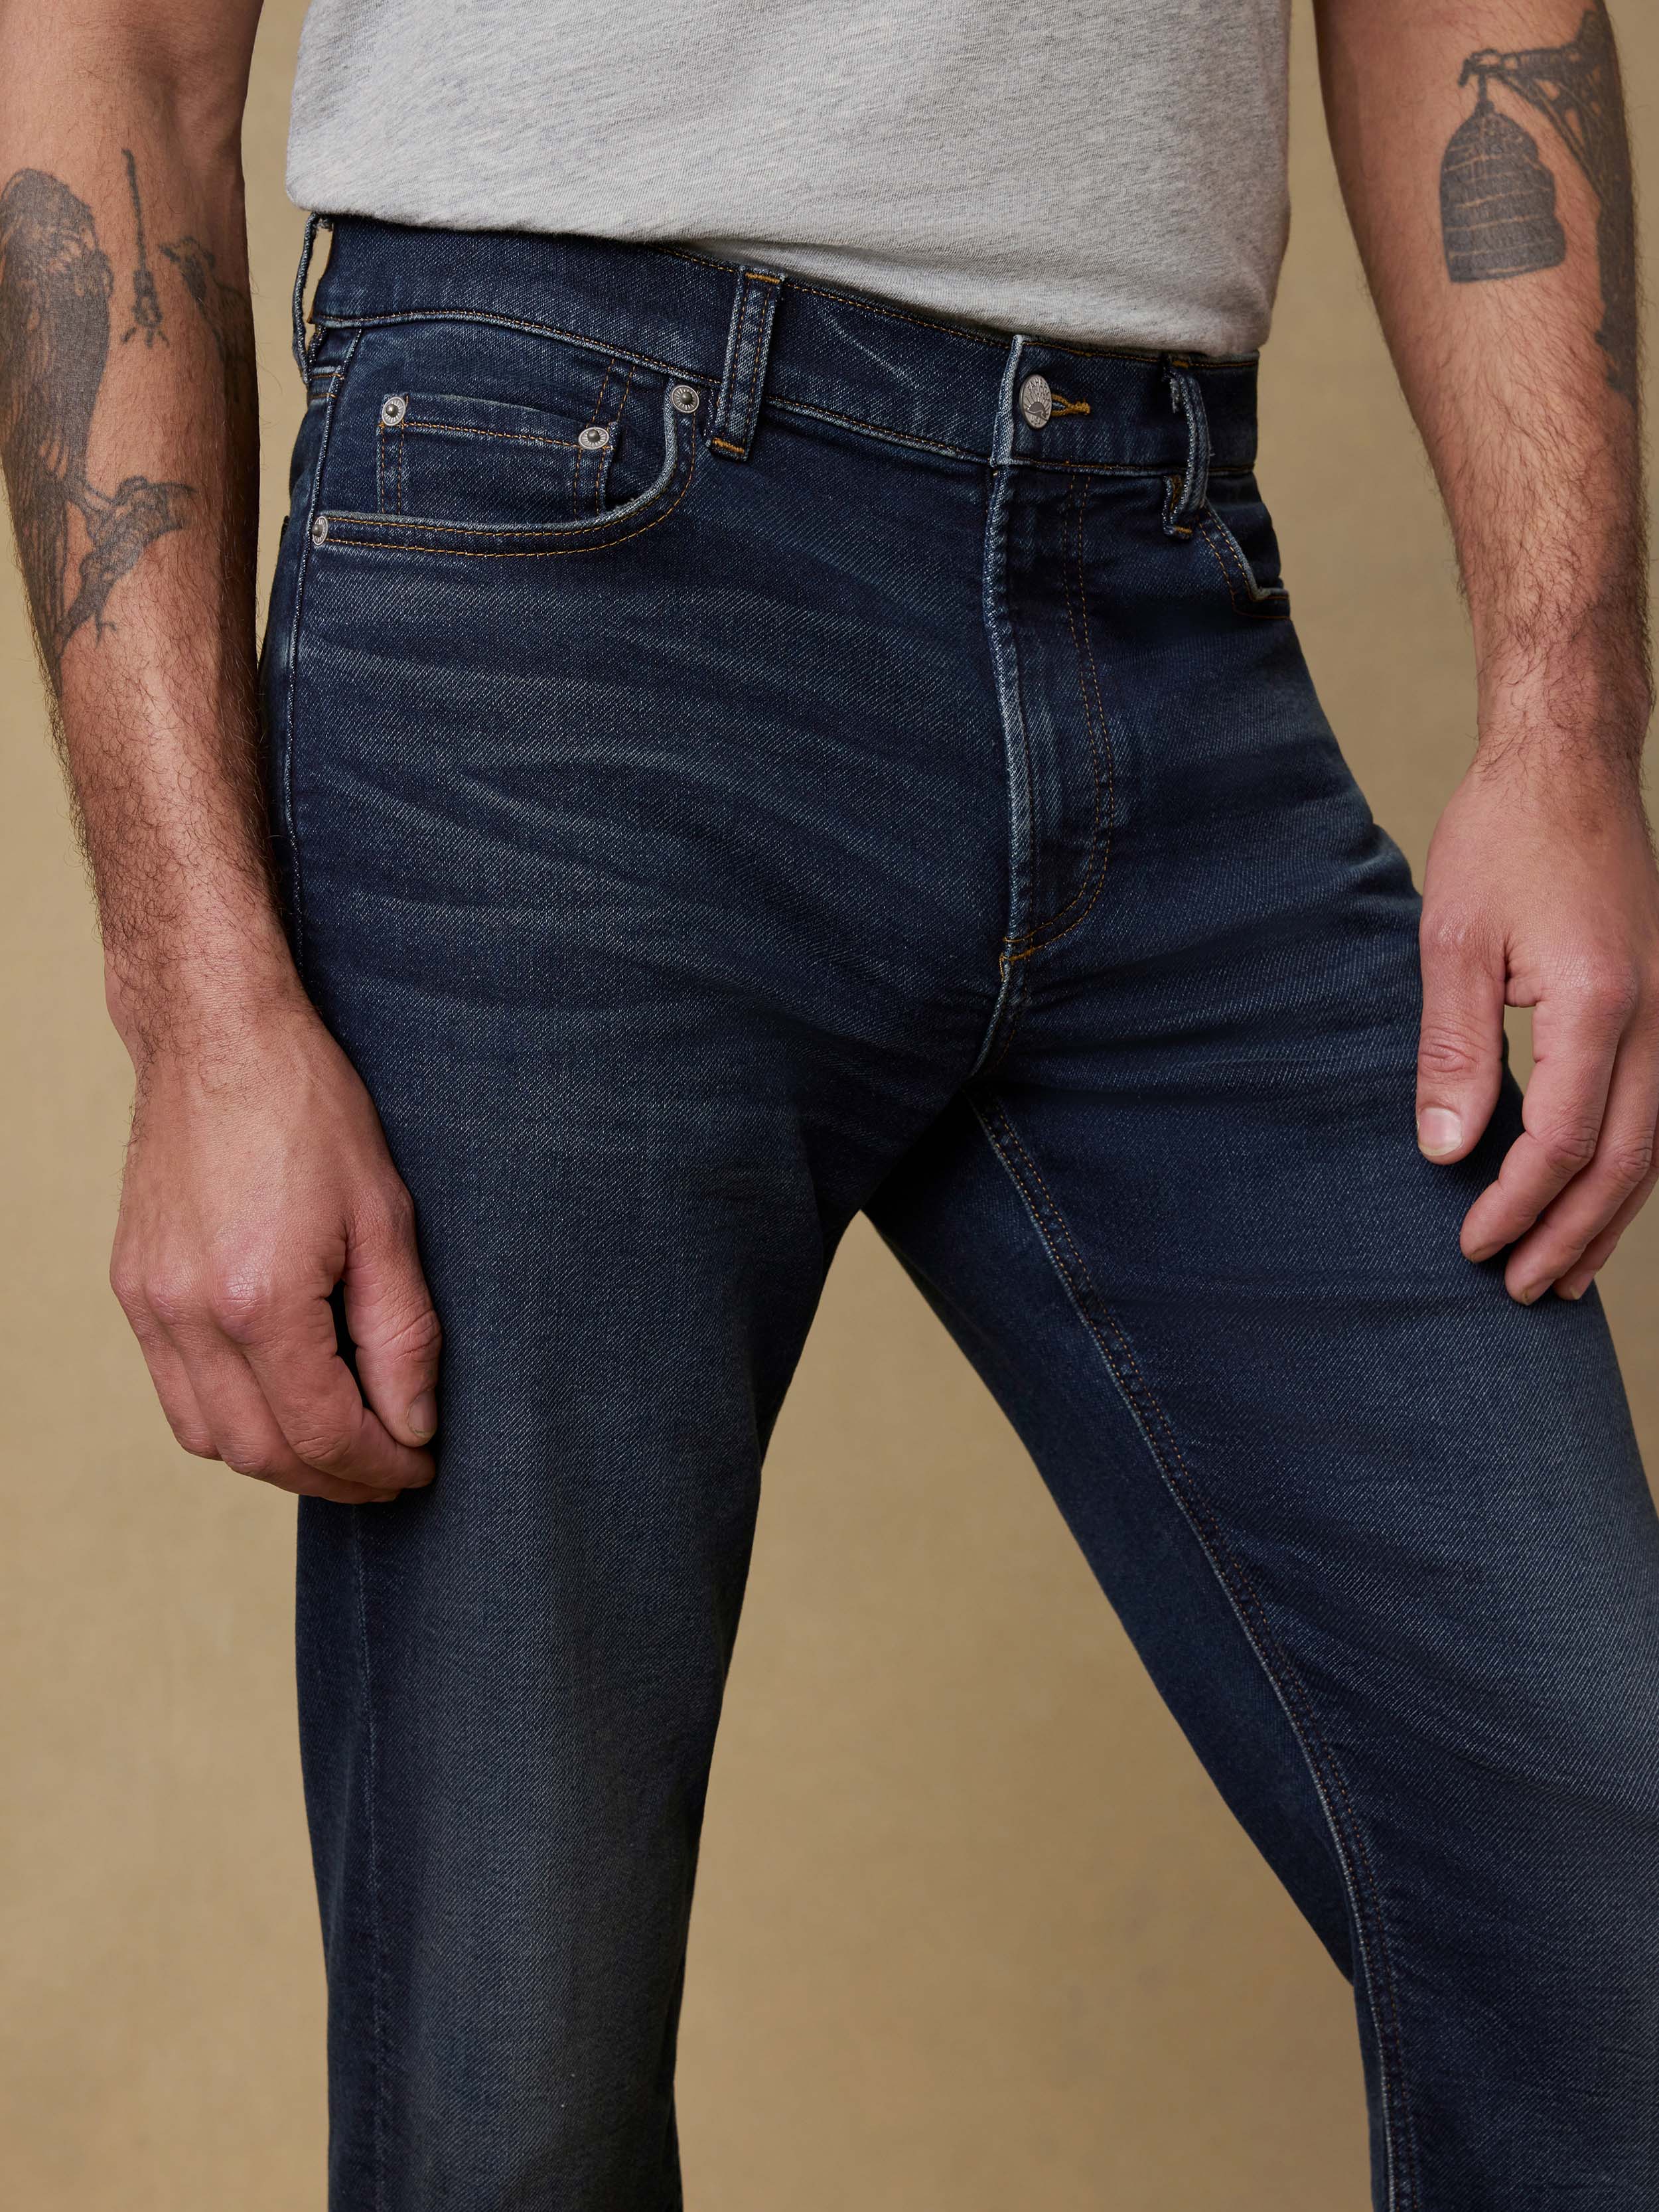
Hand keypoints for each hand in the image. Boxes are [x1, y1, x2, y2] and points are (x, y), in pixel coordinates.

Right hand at [109, 992, 439, 1501]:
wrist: (217, 1038)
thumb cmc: (308, 1109)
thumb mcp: (385, 1219)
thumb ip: (402, 1335)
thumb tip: (413, 1425)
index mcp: (259, 1299)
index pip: (321, 1432)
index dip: (378, 1465)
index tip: (421, 1466)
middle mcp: (189, 1314)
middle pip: (260, 1452)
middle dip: (334, 1478)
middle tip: (391, 1472)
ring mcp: (149, 1304)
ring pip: (209, 1437)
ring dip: (279, 1459)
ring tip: (343, 1445)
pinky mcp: (133, 1287)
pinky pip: (175, 1392)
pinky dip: (231, 1419)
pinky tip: (283, 1399)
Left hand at [1416, 754, 1658, 1302]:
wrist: (1569, 765)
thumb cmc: (1506, 838)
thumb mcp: (1454, 941)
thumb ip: (1455, 1052)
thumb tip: (1445, 1150)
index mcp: (1598, 1003)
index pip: (1565, 1143)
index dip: (1517, 1205)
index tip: (1469, 1246)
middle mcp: (1655, 1018)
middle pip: (1626, 1164)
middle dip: (1569, 1235)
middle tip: (1516, 1289)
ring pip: (1656, 1147)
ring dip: (1607, 1217)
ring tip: (1558, 1274)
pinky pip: (1657, 1109)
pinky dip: (1627, 1168)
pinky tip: (1594, 1199)